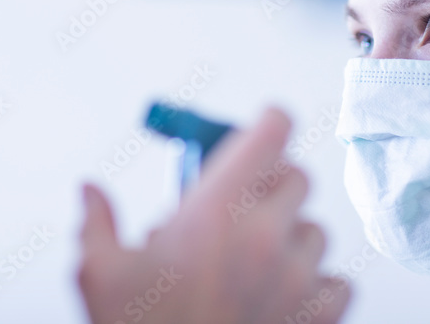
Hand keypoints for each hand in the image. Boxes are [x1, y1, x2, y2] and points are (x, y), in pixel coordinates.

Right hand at [77, 107, 349, 323]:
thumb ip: (97, 223)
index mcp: (216, 211)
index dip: (265, 125)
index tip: (255, 134)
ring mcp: (298, 279)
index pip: (272, 131)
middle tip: (238, 210)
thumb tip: (90, 191)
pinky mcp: (319, 318)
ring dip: (291, 238)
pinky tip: (283, 297)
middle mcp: (265, 236)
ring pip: (318, 230)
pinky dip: (318, 284)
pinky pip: (339, 282)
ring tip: (254, 263)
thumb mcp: (100, 276)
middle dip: (270, 187)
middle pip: (298, 177)